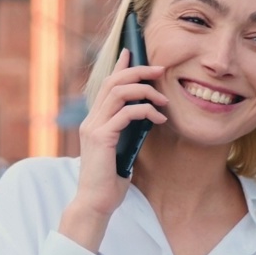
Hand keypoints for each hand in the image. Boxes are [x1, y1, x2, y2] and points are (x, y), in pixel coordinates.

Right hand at [59, 50, 167, 250]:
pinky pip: (126, 113)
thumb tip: (145, 117)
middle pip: (113, 81)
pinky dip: (146, 111)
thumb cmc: (109, 181)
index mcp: (95, 120)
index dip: (120, 66)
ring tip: (164, 100)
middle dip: (138, 71)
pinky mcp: (101, 137)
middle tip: (160, 70)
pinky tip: (159, 120)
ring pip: (118, 92)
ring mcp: (94, 127)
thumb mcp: (121, 149)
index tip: (133, 52)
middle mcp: (91, 119)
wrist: (95, 203)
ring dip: (145, 90)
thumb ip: (127, 132)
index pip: (106, 84)